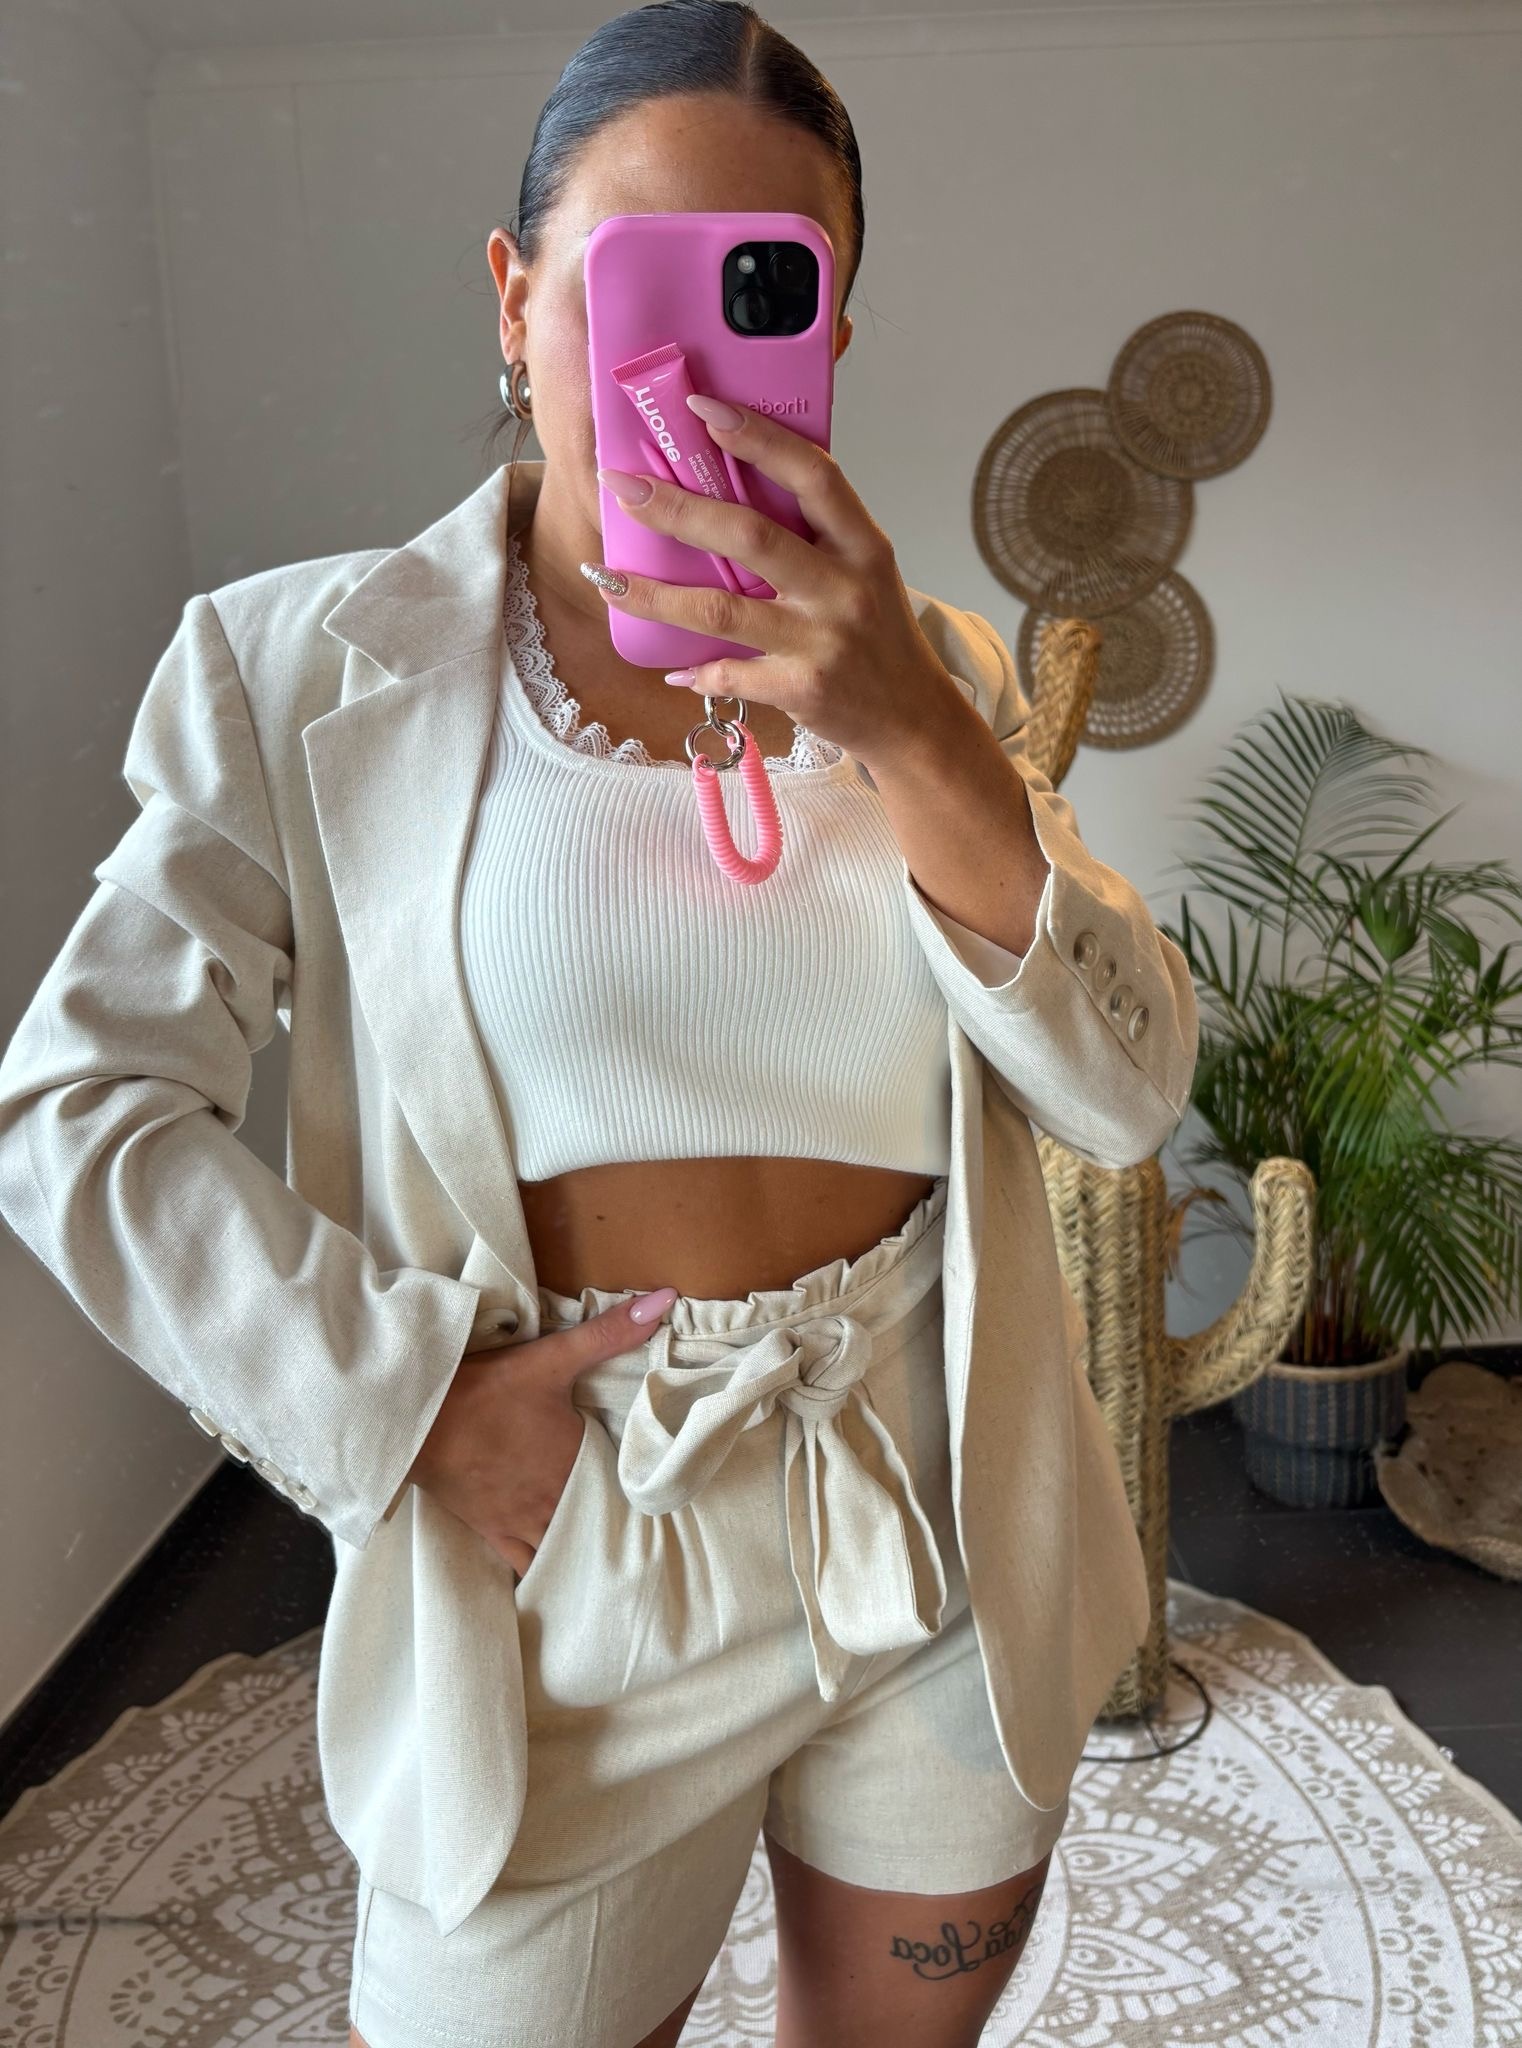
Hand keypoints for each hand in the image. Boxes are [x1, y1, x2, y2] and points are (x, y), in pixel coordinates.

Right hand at [404, 1289, 675, 1573]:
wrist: (419, 1420)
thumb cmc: (486, 1388)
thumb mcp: (551, 1356)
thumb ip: (610, 1333)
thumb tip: (666, 1301)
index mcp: (577, 1459)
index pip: (622, 1480)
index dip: (638, 1484)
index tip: (661, 1491)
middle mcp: (557, 1498)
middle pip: (597, 1516)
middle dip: (616, 1519)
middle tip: (643, 1528)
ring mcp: (525, 1520)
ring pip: (568, 1544)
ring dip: (584, 1543)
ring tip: (607, 1551)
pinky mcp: (493, 1531)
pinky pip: (527, 1564)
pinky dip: (545, 1569)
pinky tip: (558, 1575)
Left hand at [584, 392, 964, 773]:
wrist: (912, 717)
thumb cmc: (879, 635)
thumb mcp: (865, 570)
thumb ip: (813, 533)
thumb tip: (731, 487)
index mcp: (862, 544)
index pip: (813, 474)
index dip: (758, 437)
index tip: (704, 409)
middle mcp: (843, 587)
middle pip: (751, 536)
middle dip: (678, 509)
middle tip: (623, 487)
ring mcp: (821, 640)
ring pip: (721, 611)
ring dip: (655, 596)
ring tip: (606, 579)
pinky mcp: (801, 689)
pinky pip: (730, 675)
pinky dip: (695, 671)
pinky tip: (670, 667)